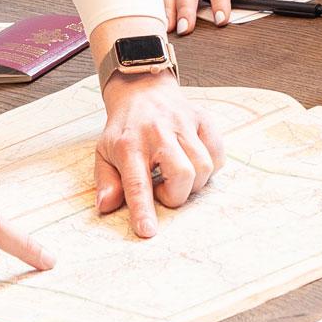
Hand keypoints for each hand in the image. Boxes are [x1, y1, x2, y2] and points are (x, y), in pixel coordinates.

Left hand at [96, 70, 222, 237]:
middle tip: (164, 191)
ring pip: (204, 166)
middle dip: (176, 195)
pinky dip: (210, 166)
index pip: (136, 182)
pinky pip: (218, 153)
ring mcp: (183, 123)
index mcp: (129, 145)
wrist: (142, 90)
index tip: (147, 231)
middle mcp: (158, 132)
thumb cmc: (124, 130)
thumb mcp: (103, 154)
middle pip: (182, 174)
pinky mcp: (202, 118)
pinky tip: (194, 162)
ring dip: (194, 183)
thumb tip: (106, 206)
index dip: (143, 209)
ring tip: (177, 177)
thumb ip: (106, 182)